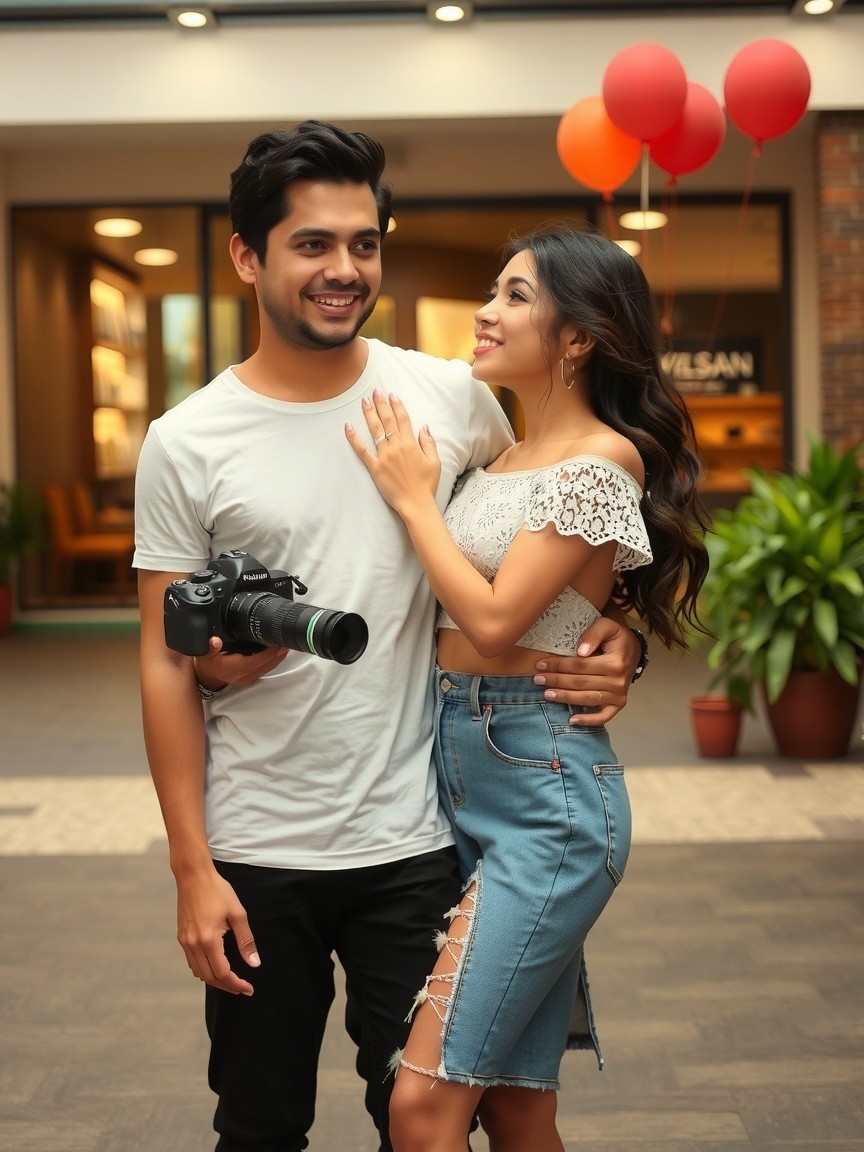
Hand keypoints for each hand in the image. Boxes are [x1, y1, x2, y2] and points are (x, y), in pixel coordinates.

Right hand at [176, 868, 260, 995]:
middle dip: (226, 986)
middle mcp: (193, 944)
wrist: (193, 876)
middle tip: (242, 988)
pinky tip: (214, 966)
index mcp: (208, 939)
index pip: (222, 973)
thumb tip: (254, 963)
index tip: (249, 989)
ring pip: (198, 972)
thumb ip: (246, 940)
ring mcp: (185, 941)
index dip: (236, 984)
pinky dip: (203, 970)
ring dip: (214, 980)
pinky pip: (192, 962)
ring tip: (231, 980)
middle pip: (209, 978)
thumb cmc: (218, 890)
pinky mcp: (181, 937)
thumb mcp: (237, 913)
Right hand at [194, 635, 289, 690]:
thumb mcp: (203, 655)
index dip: (268, 654)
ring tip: (286, 646)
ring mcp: (247, 679)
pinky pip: (264, 670)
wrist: (206, 676)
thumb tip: (214, 641)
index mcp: (233, 669)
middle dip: (277, 655)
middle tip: (288, 642)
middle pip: (265, 666)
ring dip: (277, 659)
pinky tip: (278, 653)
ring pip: (266, 669)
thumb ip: (209, 648)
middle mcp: (243, 676)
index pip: (255, 662)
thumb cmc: (207, 663)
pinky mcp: (250, 679)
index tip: (278, 644)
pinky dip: (272, 662)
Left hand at [345, 389, 439, 513]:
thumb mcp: (435, 461)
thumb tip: (424, 427)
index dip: (397, 406)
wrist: (416, 503)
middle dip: (381, 404)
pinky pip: (362, 451)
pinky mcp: (375, 468)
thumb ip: (428, 443)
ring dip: (369, 414)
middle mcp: (396, 447)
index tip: (392, 395)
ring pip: (375, 431)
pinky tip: (348, 427)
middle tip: (375, 391)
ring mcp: (384, 457)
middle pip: (387, 421)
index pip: (403, 420)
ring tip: (364, 401)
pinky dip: (354, 439)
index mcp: (411, 444)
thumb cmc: (427, 484)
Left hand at [533, 616, 641, 725]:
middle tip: (537, 679)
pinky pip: (603, 716)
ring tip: (547, 695)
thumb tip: (581, 651)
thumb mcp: (607, 626)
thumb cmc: (616, 637)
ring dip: (565, 698)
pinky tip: (572, 720)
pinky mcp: (618, 704)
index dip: (559, 665)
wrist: (632, 650)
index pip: (580, 666)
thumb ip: (593, 634)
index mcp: (615, 663)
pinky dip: (588, 721)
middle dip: (556, 681)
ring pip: (586, 699)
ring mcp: (619, 695)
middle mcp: (618, 682)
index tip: (541, 664)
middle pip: (580, 683)